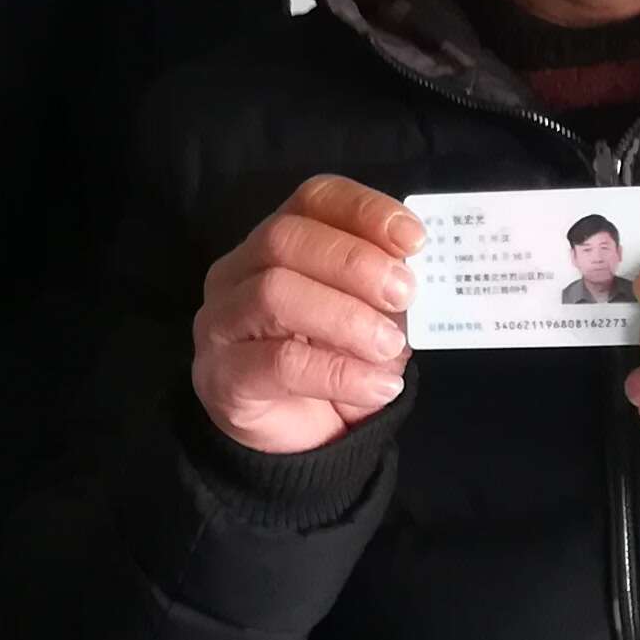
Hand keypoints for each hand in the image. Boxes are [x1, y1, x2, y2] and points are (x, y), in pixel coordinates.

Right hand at [192, 176, 419, 456]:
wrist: (296, 439)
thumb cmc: (332, 360)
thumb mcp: (367, 316)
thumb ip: (384, 291)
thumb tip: (418, 277)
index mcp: (276, 242)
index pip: (313, 199)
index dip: (364, 210)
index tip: (414, 239)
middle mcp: (238, 271)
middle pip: (285, 239)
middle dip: (355, 262)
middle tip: (405, 294)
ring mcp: (221, 322)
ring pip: (273, 293)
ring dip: (345, 317)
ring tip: (391, 347)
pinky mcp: (222, 376)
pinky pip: (279, 363)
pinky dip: (338, 372)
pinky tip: (378, 387)